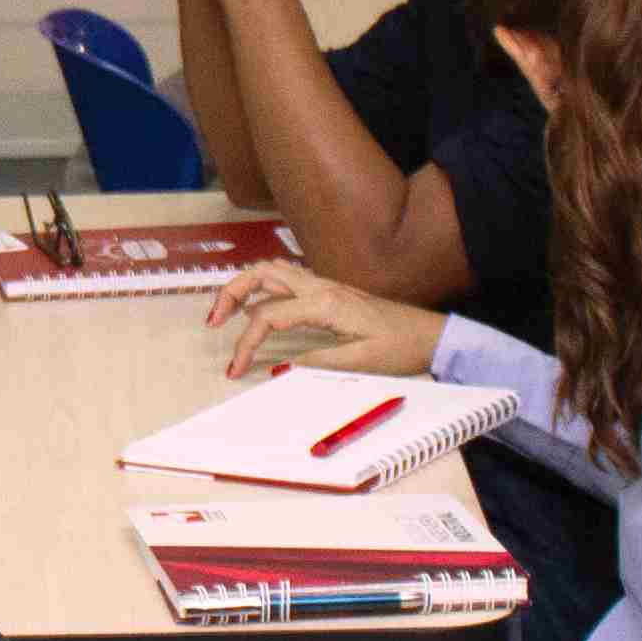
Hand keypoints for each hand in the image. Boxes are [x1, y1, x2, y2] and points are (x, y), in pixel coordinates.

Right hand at [208, 257, 446, 376]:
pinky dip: (262, 289)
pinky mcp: (329, 291)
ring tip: (225, 312)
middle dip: (230, 292)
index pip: (268, 317)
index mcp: (324, 303)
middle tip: (212, 320)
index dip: (245, 344)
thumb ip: (315, 361)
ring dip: (244, 285)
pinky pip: (286, 280)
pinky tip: (257, 310)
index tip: (235, 369)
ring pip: (272, 270)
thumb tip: (277, 368)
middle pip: (261, 273)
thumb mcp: (359, 361)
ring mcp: (324, 285)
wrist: (429, 334)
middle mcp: (320, 286)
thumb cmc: (399, 347)